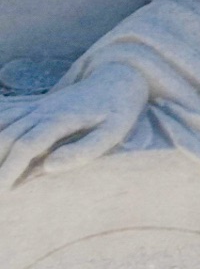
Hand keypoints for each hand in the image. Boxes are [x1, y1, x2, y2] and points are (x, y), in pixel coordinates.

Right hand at [0, 62, 149, 190]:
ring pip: (2, 123)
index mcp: (61, 118)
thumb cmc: (119, 109)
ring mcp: (36, 106)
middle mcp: (42, 109)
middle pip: (6, 135)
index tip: (2, 191)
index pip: (27, 145)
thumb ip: (84, 149)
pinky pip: (6, 111)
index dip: (10, 169)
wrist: (119, 77)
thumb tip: (50, 167)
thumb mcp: (114, 131)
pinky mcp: (34, 105)